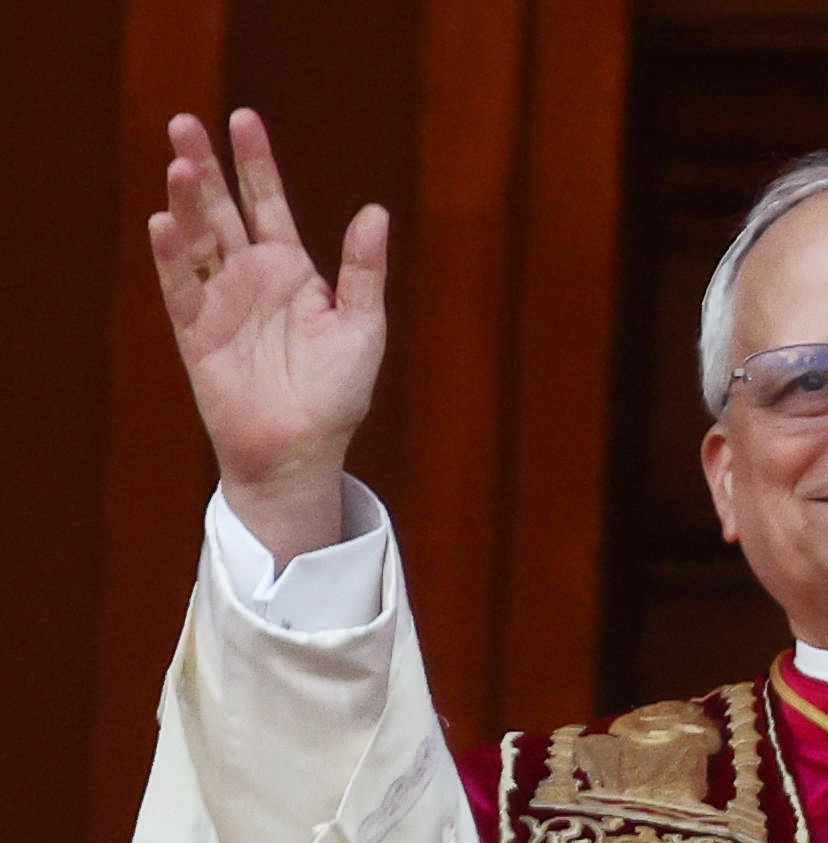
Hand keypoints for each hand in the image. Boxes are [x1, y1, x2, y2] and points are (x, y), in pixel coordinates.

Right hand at [149, 108, 388, 565]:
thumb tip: (375, 211)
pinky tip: (166, 223)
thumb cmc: (338, 393)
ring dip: (187, 203)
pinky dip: (172, 257)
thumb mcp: (363, 325)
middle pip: (222, 210)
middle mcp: (251, 278)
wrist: (304, 450)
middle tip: (185, 121)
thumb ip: (364, 270)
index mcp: (292, 270)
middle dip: (206, 167)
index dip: (255, 162)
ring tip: (181, 163)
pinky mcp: (197, 334)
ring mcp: (221, 303)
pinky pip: (180, 288)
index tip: (243, 119)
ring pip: (197, 240)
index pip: (268, 202)